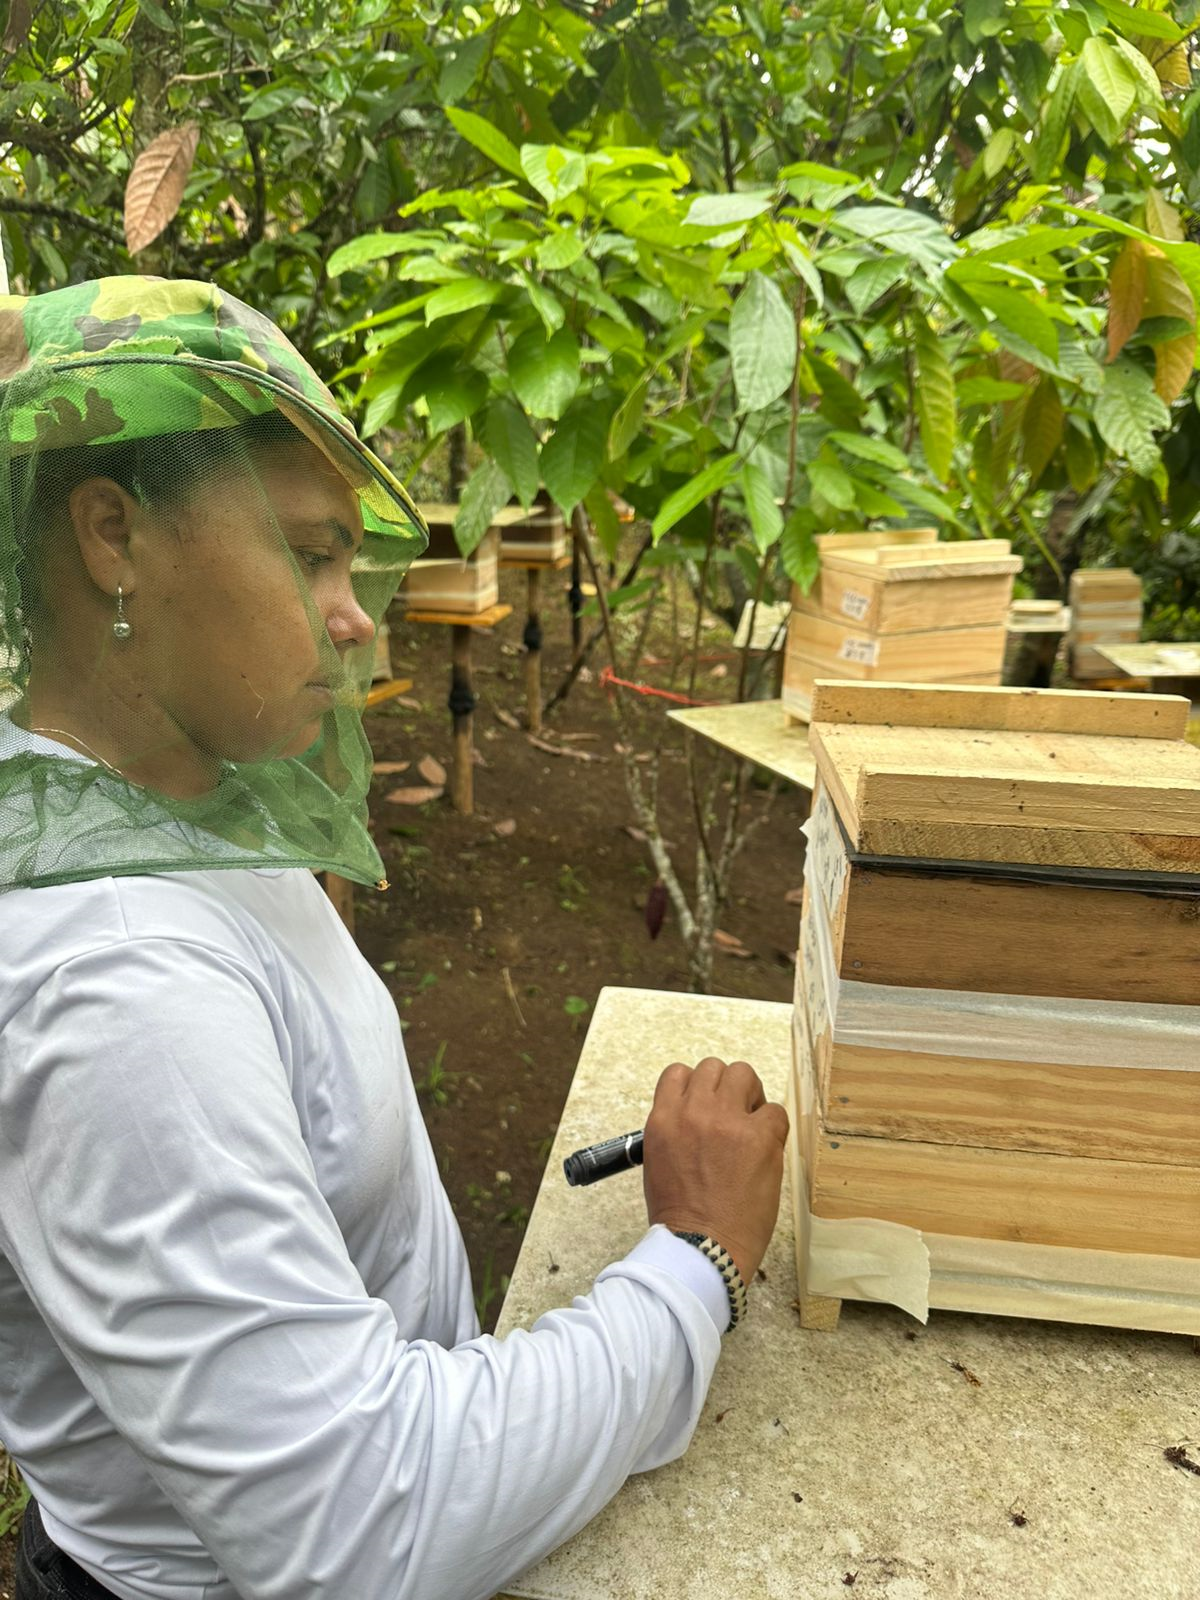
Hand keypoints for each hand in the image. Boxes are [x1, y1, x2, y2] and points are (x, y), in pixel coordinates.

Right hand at [642, 1057, 788, 1284]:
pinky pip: (776, 1111)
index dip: (696, 1087)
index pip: (677, 1074)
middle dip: (725, 1088)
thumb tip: (700, 1120)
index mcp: (663, 1120)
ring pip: (743, 1073)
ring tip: (752, 1124)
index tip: (707, 1105)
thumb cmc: (680, 1216)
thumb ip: (676, 1131)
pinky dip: (773, 1127)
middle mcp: (692, 1112)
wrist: (702, 1248)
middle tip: (734, 1115)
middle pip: (712, 1067)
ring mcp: (727, 1122)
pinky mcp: (759, 1138)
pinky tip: (767, 1149)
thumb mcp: (659, 1162)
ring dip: (750, 1095)